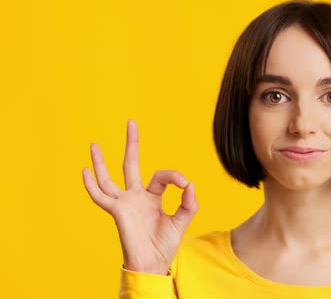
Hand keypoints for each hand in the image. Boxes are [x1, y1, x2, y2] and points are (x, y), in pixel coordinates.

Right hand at [82, 119, 198, 274]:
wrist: (154, 263)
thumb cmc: (165, 244)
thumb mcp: (182, 221)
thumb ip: (189, 203)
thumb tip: (190, 184)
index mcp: (152, 197)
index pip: (162, 176)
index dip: (174, 176)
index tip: (184, 183)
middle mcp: (136, 196)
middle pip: (131, 164)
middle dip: (132, 143)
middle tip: (132, 122)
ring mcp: (124, 203)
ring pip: (109, 178)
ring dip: (101, 162)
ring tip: (93, 144)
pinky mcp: (117, 211)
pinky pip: (100, 197)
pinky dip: (91, 185)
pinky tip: (84, 170)